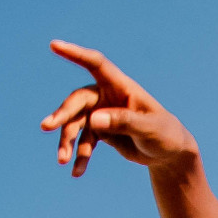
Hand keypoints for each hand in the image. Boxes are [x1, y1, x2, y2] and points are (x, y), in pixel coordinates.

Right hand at [40, 40, 196, 178]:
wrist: (169, 153)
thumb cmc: (165, 134)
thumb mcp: (148, 128)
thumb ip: (123, 122)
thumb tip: (94, 121)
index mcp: (121, 86)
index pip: (96, 64)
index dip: (75, 53)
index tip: (54, 45)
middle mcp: (107, 96)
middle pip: (78, 101)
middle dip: (63, 114)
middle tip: (47, 126)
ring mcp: (101, 113)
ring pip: (76, 124)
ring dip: (68, 141)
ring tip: (63, 161)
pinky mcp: (100, 131)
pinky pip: (83, 142)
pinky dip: (80, 156)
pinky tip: (77, 172)